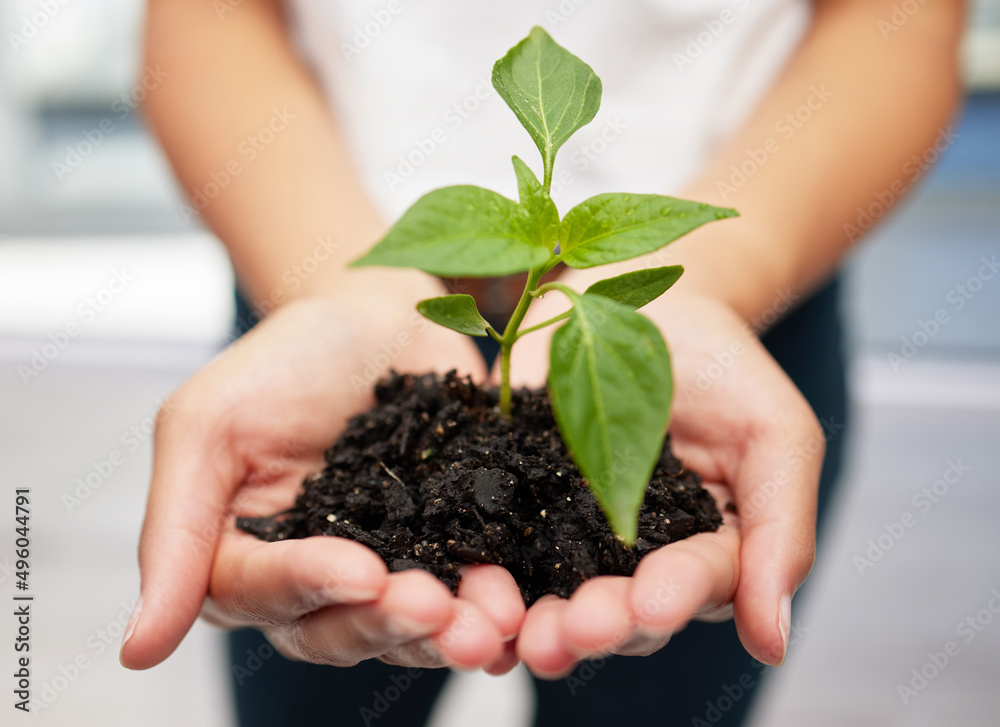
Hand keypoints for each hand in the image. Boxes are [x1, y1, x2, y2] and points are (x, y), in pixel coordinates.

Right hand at [121, 290, 525, 672]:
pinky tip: (518, 610)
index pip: (267, 592)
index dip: (313, 588)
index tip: (363, 572)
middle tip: (440, 610)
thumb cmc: (282, 357)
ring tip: (492, 623)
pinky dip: (492, 603)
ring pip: (409, 627)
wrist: (376, 312)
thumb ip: (175, 533)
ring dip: (449, 633)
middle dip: (391, 624)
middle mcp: (317, 577)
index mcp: (245, 554)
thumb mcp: (207, 424)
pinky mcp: (451, 544)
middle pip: (342, 630)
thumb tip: (136, 651)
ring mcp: (390, 564)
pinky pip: (469, 587)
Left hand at [505, 287, 822, 676]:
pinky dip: (480, 570)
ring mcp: (565, 533)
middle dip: (596, 624)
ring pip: (553, 594)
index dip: (671, 599)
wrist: (644, 304)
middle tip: (572, 631)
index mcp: (704, 553)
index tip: (650, 606)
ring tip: (519, 632)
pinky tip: (469, 589)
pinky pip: (493, 541)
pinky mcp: (511, 499)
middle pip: (617, 610)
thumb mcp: (776, 433)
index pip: (693, 586)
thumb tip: (774, 646)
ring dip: (535, 620)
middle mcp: (631, 561)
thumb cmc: (724, 369)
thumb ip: (780, 529)